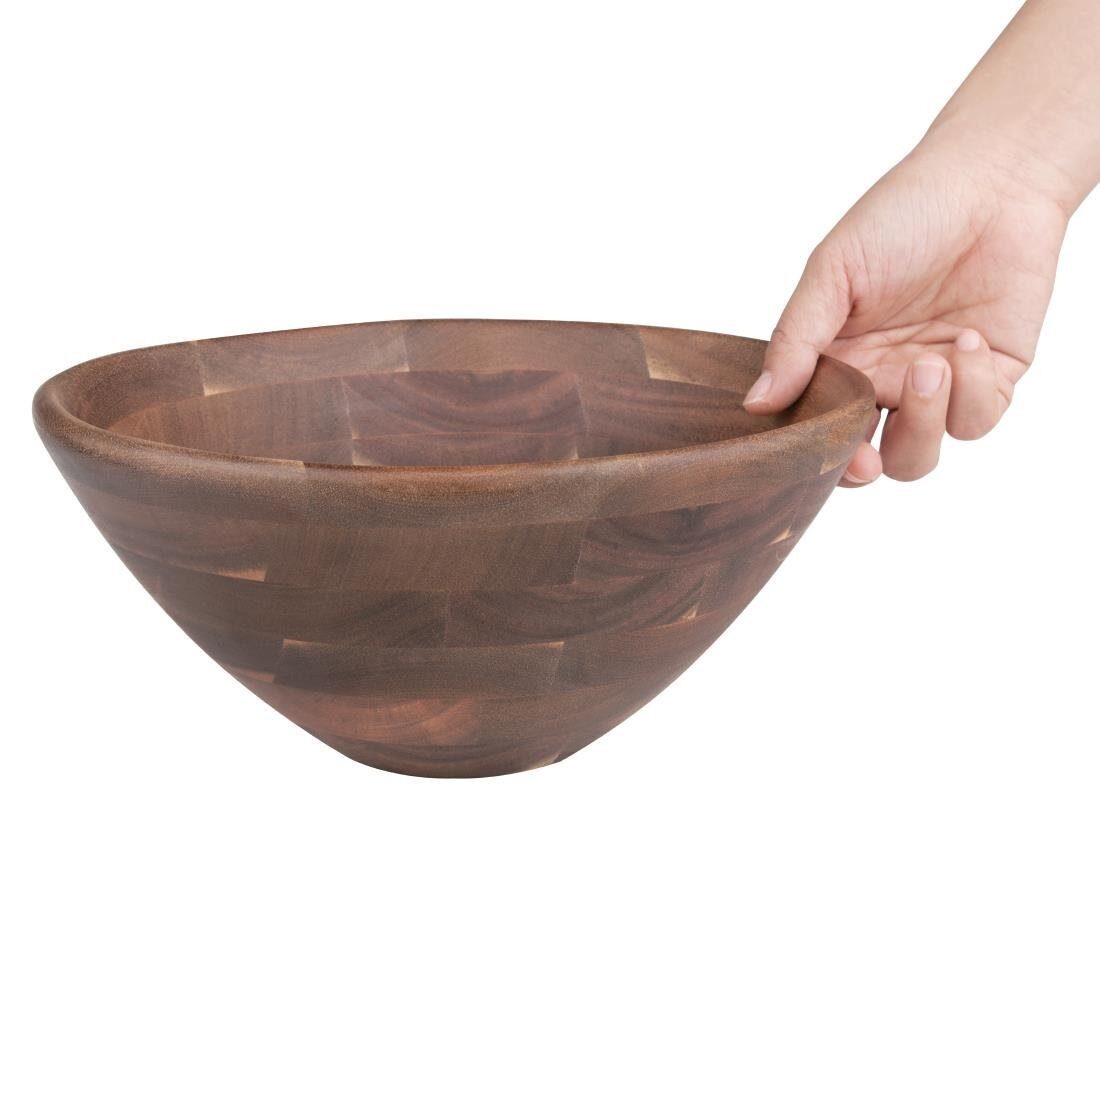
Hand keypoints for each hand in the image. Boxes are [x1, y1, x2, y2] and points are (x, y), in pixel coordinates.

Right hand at [744, 143, 1068, 484]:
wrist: (993, 179)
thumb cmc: (903, 214)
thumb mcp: (832, 272)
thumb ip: (795, 341)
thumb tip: (756, 403)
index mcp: (835, 363)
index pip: (816, 431)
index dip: (816, 455)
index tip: (819, 451)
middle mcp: (880, 383)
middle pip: (868, 462)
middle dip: (866, 468)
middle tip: (867, 458)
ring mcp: (935, 387)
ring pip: (920, 454)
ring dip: (922, 422)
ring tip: (928, 366)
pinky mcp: (990, 379)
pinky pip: (976, 419)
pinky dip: (972, 391)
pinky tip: (967, 341)